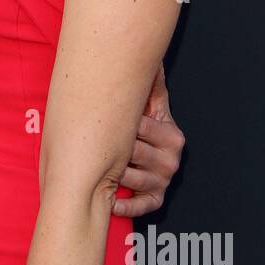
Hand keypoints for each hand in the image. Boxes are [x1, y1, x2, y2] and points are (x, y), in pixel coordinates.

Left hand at [112, 59, 185, 217]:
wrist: (154, 155)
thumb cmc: (145, 126)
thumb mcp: (151, 104)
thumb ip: (151, 83)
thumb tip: (153, 57)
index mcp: (172, 134)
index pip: (141, 127)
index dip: (119, 123)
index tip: (101, 119)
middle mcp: (171, 159)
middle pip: (134, 153)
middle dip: (113, 148)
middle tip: (92, 144)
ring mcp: (164, 180)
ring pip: (132, 179)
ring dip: (112, 175)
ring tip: (97, 168)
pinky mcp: (156, 198)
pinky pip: (142, 207)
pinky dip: (126, 207)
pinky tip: (111, 202)